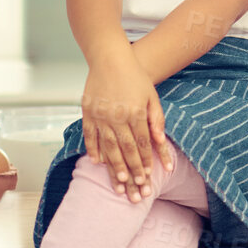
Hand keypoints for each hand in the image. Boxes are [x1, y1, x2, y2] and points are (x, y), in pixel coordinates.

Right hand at [81, 53, 174, 201]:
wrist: (109, 58)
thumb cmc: (134, 77)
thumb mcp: (151, 96)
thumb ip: (156, 119)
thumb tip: (160, 141)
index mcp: (134, 112)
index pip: (142, 143)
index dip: (145, 162)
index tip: (148, 178)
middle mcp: (116, 116)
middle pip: (126, 150)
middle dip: (132, 172)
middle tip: (135, 190)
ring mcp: (100, 115)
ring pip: (108, 147)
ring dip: (114, 167)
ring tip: (119, 184)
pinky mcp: (87, 112)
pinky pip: (89, 135)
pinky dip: (93, 149)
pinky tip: (97, 163)